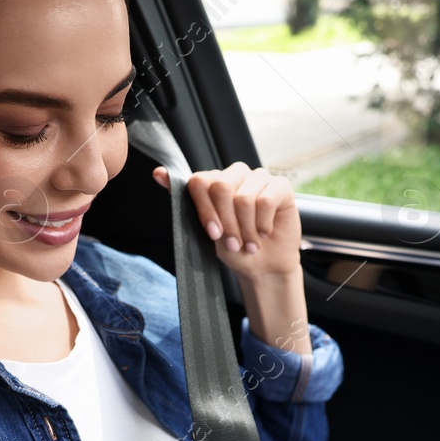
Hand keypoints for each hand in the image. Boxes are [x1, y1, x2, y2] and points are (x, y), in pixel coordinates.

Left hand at [152, 162, 301, 281]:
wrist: (263, 267)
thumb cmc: (234, 248)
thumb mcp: (204, 230)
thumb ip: (184, 202)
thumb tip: (158, 173)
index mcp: (215, 182)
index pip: (199, 181)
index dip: (205, 211)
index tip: (213, 234)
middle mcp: (236, 174)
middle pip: (221, 187)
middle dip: (226, 222)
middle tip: (233, 243)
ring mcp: (259, 178)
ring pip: (244, 198)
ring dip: (246, 229)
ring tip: (250, 243)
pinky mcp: (281, 186)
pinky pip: (266, 200)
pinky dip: (263, 224)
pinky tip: (265, 233)